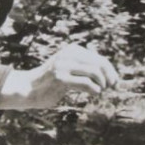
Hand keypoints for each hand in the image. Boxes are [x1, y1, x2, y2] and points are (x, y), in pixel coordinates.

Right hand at [0, 43, 119, 110]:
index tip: (115, 82)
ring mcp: (63, 66)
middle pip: (99, 64)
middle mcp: (68, 55)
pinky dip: (94, 89)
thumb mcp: (69, 70)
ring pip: (94, 72)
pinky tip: (95, 94)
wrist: (29, 88)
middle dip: (109, 77)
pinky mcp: (60, 78)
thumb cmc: (52, 82)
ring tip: (101, 91)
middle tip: (111, 88)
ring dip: (102, 84)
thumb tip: (110, 76)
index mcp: (72, 50)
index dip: (110, 71)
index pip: (99, 59)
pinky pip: (85, 83)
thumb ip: (84, 68)